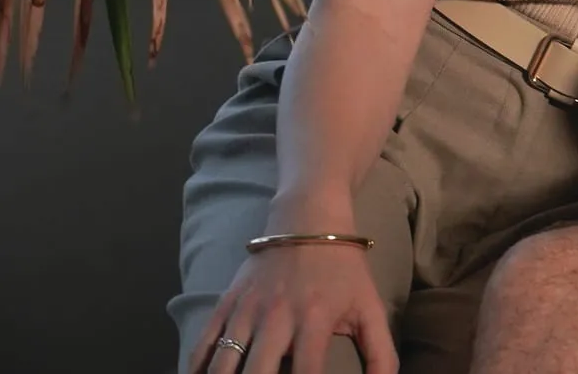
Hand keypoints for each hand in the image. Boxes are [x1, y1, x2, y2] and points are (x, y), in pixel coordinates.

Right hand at [190, 242, 392, 373]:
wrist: (307, 219)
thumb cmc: (343, 268)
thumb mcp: (370, 306)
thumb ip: (381, 351)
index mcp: (315, 320)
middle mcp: (277, 317)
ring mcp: (247, 311)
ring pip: (223, 365)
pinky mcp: (226, 304)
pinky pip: (203, 346)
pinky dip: (197, 370)